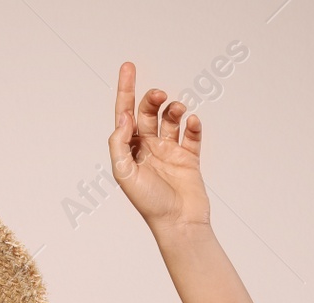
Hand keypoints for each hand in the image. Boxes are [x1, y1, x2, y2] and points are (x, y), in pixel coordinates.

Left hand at [108, 61, 209, 232]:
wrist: (179, 223)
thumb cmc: (149, 203)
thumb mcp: (123, 173)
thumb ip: (120, 143)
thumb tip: (125, 118)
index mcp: (130, 151)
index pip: (125, 114)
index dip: (125, 90)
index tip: (128, 66)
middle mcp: (148, 149)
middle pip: (148, 113)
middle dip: (152, 99)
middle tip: (159, 95)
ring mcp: (170, 152)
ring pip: (170, 119)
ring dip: (173, 109)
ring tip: (178, 109)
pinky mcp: (189, 158)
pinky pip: (191, 135)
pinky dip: (193, 125)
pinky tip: (192, 122)